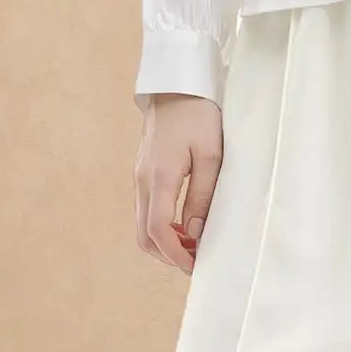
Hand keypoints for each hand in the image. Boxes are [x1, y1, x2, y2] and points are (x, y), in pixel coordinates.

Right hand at [135, 92, 223, 274]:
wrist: (176, 86)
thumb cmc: (199, 115)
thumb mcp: (211, 155)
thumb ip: (201, 196)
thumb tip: (195, 233)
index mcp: (159, 177)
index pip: (157, 230)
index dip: (175, 254)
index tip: (196, 265)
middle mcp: (142, 180)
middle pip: (144, 235)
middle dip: (168, 255)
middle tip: (196, 261)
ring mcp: (139, 176)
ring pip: (142, 224)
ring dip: (165, 242)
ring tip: (194, 244)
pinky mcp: (143, 172)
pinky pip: (146, 210)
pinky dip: (161, 225)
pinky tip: (185, 223)